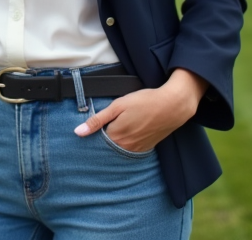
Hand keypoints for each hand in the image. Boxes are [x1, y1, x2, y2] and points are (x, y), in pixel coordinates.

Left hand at [73, 68, 206, 152]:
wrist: (173, 105)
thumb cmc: (145, 102)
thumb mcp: (118, 106)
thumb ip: (97, 120)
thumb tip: (78, 132)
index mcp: (116, 137)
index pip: (96, 141)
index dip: (94, 132)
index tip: (94, 125)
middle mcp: (126, 147)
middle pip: (107, 146)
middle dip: (104, 138)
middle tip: (109, 123)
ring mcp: (137, 149)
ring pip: (119, 148)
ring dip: (116, 140)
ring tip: (122, 125)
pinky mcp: (147, 148)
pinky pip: (131, 149)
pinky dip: (127, 143)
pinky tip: (131, 130)